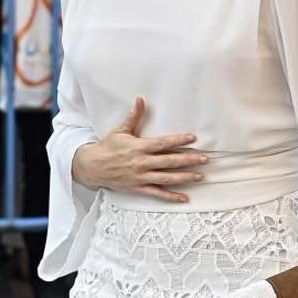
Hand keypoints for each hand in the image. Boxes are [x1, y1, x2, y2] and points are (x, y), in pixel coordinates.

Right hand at [72, 97, 207, 202]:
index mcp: (139, 147)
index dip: (178, 140)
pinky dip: (171, 196)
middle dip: (188, 160)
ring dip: (184, 177)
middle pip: (169, 161)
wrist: (92, 166)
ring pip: (166, 178)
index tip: (193, 138)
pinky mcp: (138, 188)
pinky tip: (184, 197)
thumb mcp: (121, 130)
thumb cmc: (107, 147)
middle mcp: (142, 163)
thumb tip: (140, 99)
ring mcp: (141, 177)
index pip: (163, 143)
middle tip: (205, 159)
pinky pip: (157, 193)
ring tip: (200, 176)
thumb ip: (134, 116)